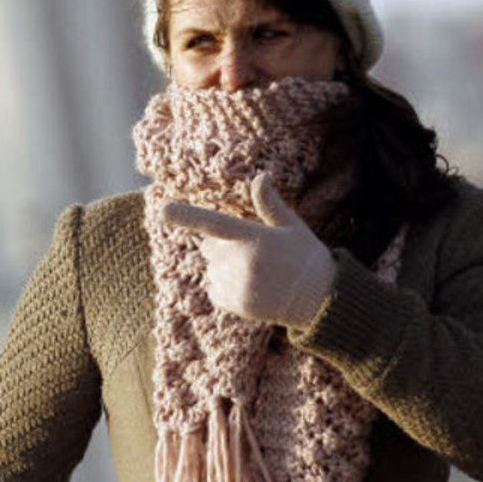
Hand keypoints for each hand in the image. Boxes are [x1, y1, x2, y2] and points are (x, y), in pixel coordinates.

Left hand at [163, 173, 336, 327]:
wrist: (319, 299)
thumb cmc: (305, 256)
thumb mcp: (291, 226)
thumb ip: (269, 204)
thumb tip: (260, 177)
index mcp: (254, 238)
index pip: (214, 223)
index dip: (186, 217)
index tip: (162, 210)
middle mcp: (241, 262)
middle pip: (209, 247)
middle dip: (223, 246)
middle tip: (253, 252)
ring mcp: (237, 285)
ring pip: (211, 269)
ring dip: (224, 268)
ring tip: (256, 273)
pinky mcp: (235, 305)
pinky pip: (214, 290)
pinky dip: (225, 287)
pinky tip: (250, 287)